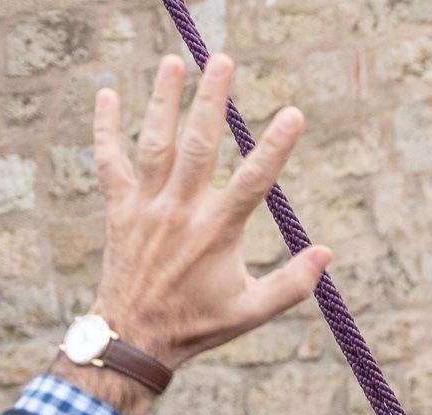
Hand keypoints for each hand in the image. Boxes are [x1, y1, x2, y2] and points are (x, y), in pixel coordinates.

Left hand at [78, 54, 328, 414]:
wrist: (134, 336)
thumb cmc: (199, 325)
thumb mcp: (253, 311)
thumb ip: (293, 283)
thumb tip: (327, 253)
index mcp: (217, 232)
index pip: (254, 180)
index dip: (276, 146)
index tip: (294, 113)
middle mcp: (180, 210)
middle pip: (199, 144)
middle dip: (212, 100)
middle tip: (223, 60)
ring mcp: (146, 205)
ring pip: (155, 142)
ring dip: (163, 100)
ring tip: (174, 62)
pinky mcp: (119, 208)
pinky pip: (109, 160)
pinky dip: (105, 127)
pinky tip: (108, 94)